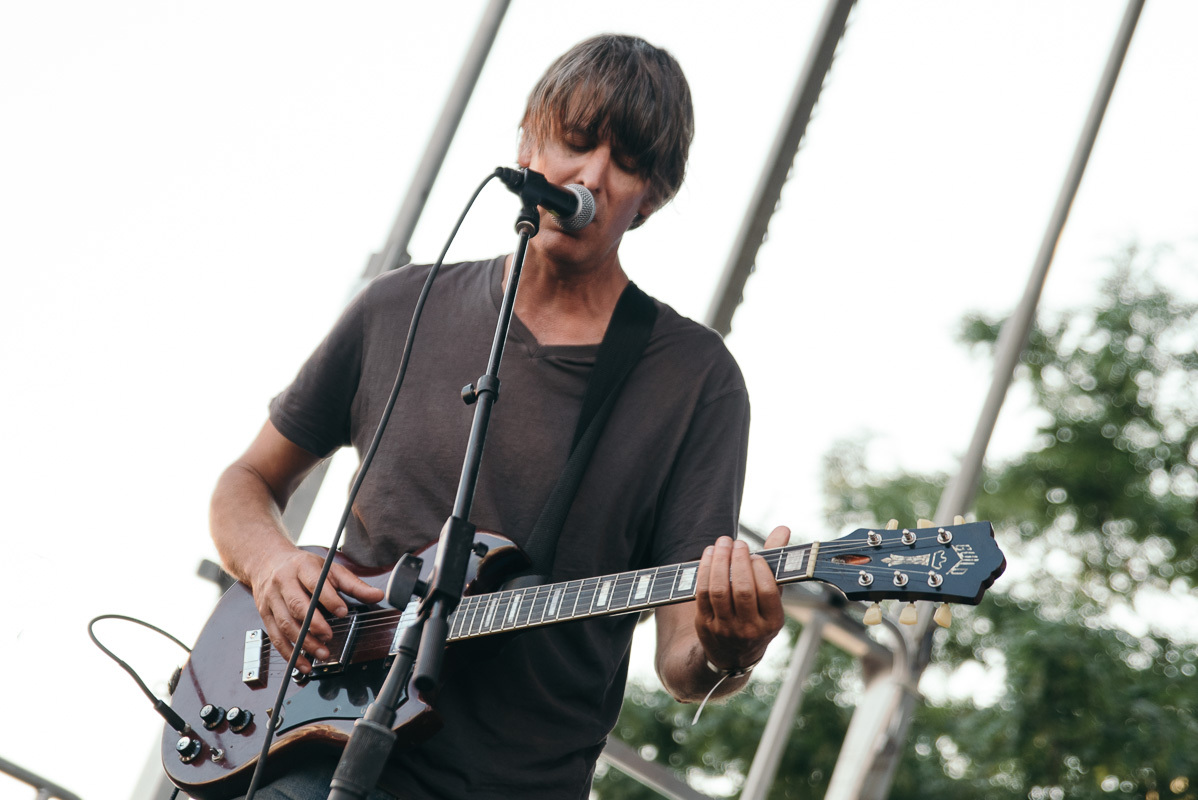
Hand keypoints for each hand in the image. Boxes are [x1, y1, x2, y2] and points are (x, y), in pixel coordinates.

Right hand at [250, 548, 384, 672]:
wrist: (267, 562)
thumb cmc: (302, 567)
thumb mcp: (330, 569)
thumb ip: (354, 584)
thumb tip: (378, 595)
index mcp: (302, 567)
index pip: (314, 583)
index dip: (328, 599)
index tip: (342, 612)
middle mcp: (284, 582)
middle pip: (297, 605)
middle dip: (314, 624)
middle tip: (329, 637)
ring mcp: (272, 599)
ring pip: (286, 623)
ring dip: (303, 642)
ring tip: (321, 652)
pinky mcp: (264, 614)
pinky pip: (275, 636)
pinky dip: (289, 652)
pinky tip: (302, 663)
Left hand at [694, 525, 790, 671]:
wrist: (732, 655)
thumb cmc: (757, 616)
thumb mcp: (772, 598)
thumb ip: (776, 563)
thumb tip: (782, 529)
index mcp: (772, 623)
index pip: (768, 592)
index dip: (760, 570)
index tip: (755, 555)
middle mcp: (750, 629)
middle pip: (742, 590)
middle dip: (738, 561)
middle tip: (737, 543)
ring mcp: (725, 628)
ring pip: (719, 590)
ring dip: (719, 562)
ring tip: (722, 543)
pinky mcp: (705, 624)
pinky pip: (702, 593)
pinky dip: (704, 570)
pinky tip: (709, 554)